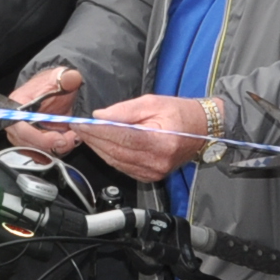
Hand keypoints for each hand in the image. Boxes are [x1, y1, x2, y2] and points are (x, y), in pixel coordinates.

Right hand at [4, 66, 85, 155]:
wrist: (55, 90)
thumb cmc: (53, 83)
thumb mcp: (62, 78)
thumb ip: (67, 78)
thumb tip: (71, 78)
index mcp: (16, 103)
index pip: (20, 127)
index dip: (39, 137)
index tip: (59, 138)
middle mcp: (14, 121)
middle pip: (26, 142)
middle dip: (51, 145)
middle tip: (71, 138)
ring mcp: (21, 133)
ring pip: (34, 151)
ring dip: (55, 148)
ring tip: (72, 137)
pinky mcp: (30, 142)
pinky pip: (40, 153)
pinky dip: (54, 151)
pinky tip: (66, 141)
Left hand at [85, 93, 211, 182]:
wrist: (201, 130)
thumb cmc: (180, 113)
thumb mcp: (153, 102)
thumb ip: (125, 111)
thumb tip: (99, 116)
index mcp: (161, 142)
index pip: (121, 137)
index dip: (98, 131)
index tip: (81, 123)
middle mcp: (157, 162)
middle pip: (116, 152)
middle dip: (93, 139)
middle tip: (78, 127)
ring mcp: (154, 173)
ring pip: (116, 161)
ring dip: (98, 148)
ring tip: (85, 134)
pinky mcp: (150, 177)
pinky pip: (122, 167)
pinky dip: (109, 156)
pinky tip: (100, 145)